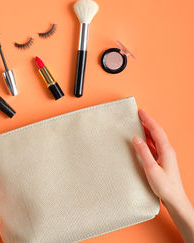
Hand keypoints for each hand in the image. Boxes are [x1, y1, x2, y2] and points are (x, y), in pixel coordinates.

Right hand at [132, 109, 193, 241]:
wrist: (174, 199)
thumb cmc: (164, 186)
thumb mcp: (151, 169)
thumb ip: (143, 152)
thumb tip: (136, 138)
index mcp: (166, 150)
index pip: (156, 130)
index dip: (148, 120)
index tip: (140, 111)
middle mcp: (167, 151)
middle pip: (156, 132)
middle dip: (147, 122)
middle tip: (138, 115)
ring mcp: (165, 156)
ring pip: (155, 139)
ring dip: (147, 130)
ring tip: (137, 125)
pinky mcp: (162, 161)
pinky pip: (153, 146)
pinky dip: (146, 140)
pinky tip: (140, 141)